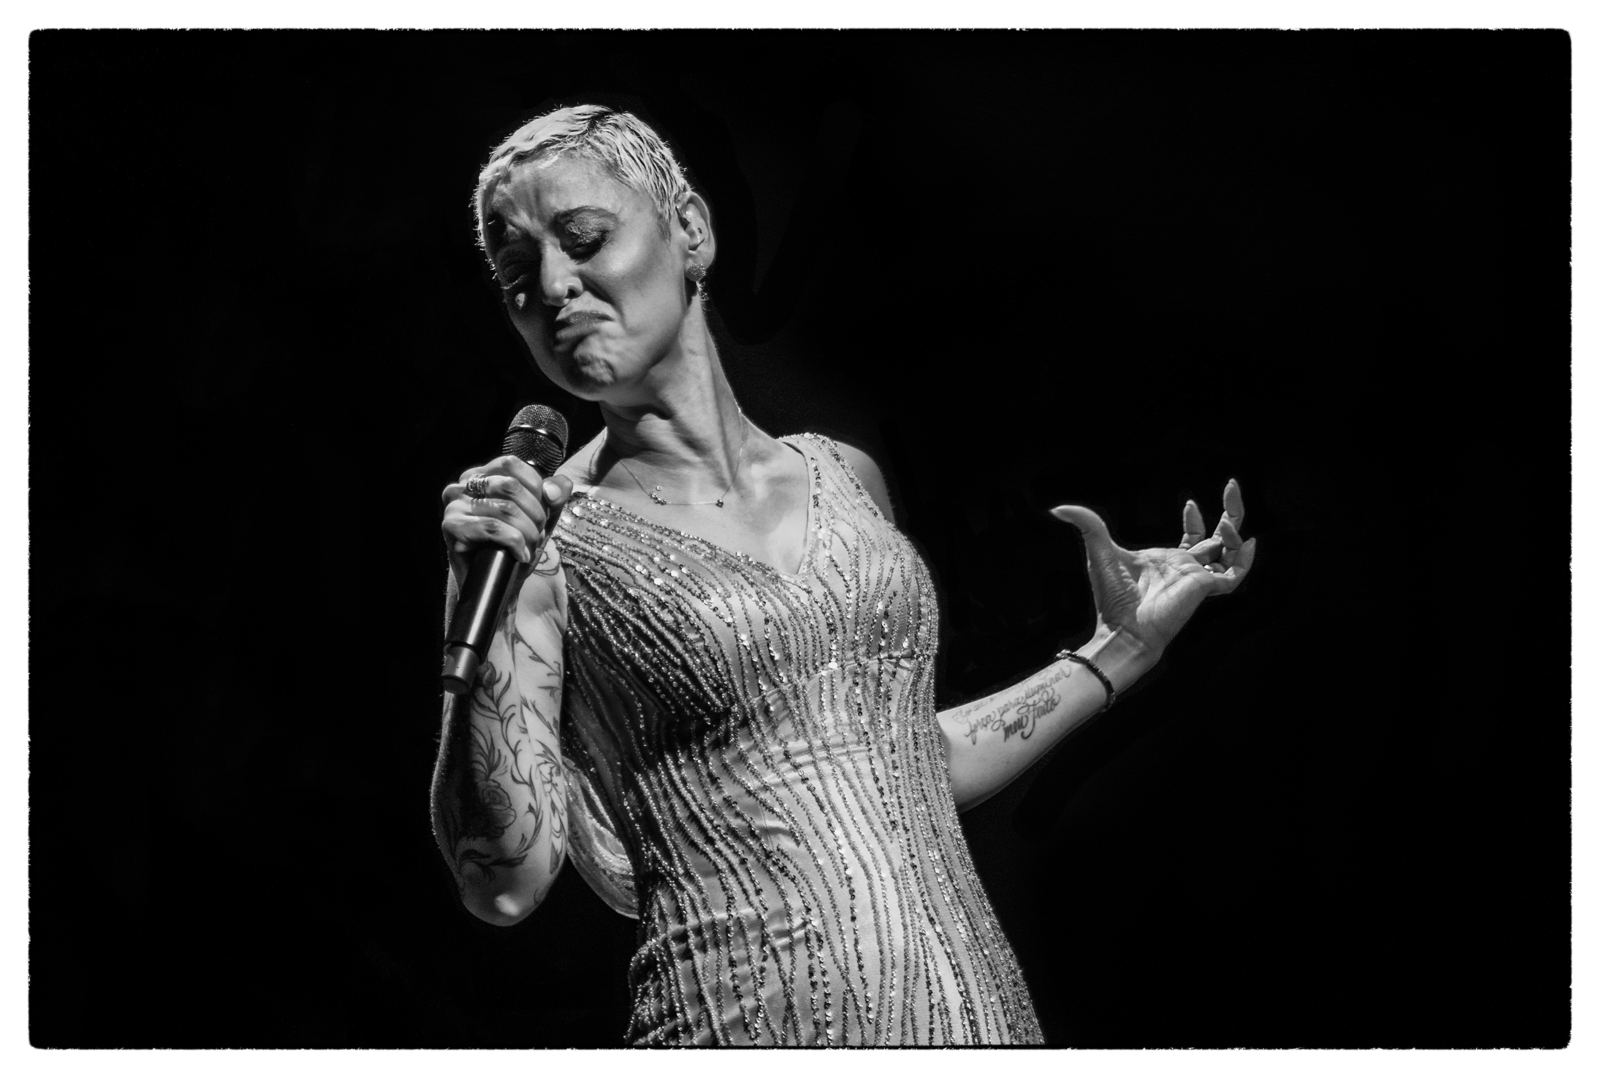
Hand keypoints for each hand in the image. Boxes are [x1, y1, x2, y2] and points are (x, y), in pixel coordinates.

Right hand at [440, 455, 573, 589]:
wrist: (498, 581)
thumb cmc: (516, 544)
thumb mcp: (542, 515)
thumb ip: (554, 495)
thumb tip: (551, 491)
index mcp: (481, 475)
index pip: (510, 464)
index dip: (534, 487)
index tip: (543, 511)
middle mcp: (463, 485)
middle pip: (510, 486)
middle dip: (534, 514)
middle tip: (537, 535)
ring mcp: (454, 505)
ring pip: (505, 509)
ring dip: (527, 533)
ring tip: (528, 547)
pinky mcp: (452, 527)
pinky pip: (493, 527)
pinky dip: (514, 542)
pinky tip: (519, 555)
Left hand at [1050, 479, 1256, 660]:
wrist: (1122, 630)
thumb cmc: (1112, 599)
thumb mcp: (1100, 551)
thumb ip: (1086, 525)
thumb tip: (1057, 507)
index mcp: (1167, 560)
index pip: (1193, 539)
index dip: (1196, 519)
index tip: (1190, 502)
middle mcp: (1186, 568)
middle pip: (1218, 539)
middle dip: (1229, 512)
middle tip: (1232, 485)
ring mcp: (1197, 578)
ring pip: (1229, 552)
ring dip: (1234, 531)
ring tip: (1232, 514)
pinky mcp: (1204, 588)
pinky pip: (1234, 575)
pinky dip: (1245, 561)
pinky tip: (1250, 543)